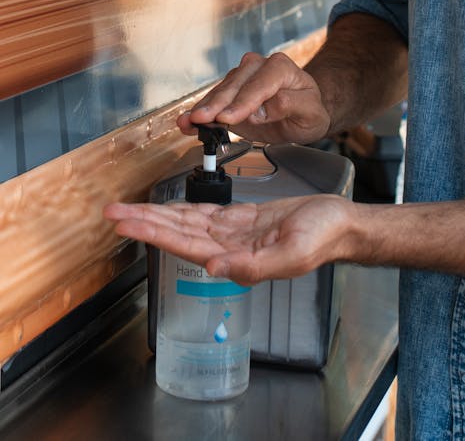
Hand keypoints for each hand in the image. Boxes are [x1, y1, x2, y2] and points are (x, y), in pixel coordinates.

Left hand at [104, 195, 355, 284]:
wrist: (340, 224)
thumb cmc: (323, 237)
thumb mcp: (293, 252)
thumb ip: (254, 266)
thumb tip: (212, 269)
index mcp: (235, 258)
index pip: (184, 244)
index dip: (153, 233)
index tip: (126, 224)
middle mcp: (227, 247)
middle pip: (176, 233)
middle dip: (143, 222)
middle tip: (111, 213)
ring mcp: (232, 234)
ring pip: (185, 223)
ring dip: (156, 215)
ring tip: (127, 209)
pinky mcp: (241, 220)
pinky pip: (205, 214)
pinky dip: (183, 210)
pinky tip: (167, 208)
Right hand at [178, 51, 331, 143]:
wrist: (301, 112)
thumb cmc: (309, 109)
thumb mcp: (311, 112)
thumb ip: (290, 105)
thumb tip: (262, 109)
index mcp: (280, 68)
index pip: (260, 84)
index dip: (243, 102)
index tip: (228, 118)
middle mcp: (258, 67)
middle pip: (235, 85)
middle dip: (217, 104)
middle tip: (201, 119)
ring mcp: (241, 78)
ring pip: (221, 91)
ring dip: (204, 108)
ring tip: (188, 121)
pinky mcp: (230, 92)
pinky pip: (213, 100)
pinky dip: (199, 112)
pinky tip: (186, 122)